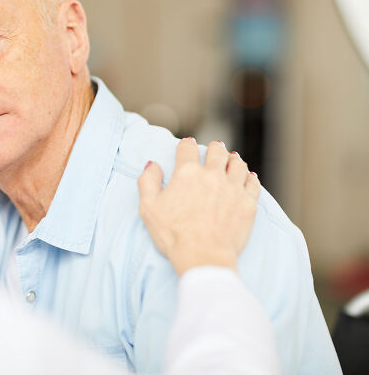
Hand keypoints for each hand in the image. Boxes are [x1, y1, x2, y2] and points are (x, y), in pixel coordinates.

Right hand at [137, 138, 260, 274]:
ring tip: (231, 160)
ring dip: (233, 159)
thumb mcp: (148, 208)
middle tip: (214, 148)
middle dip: (214, 147)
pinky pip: (253, 182)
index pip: (187, 148)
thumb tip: (153, 165)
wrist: (203, 256)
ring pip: (237, 164)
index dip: (186, 145)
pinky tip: (247, 177)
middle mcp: (212, 175)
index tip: (187, 146)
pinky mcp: (248, 203)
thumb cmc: (173, 235)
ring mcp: (233, 188)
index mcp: (187, 173)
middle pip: (217, 151)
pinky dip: (249, 177)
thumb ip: (148, 181)